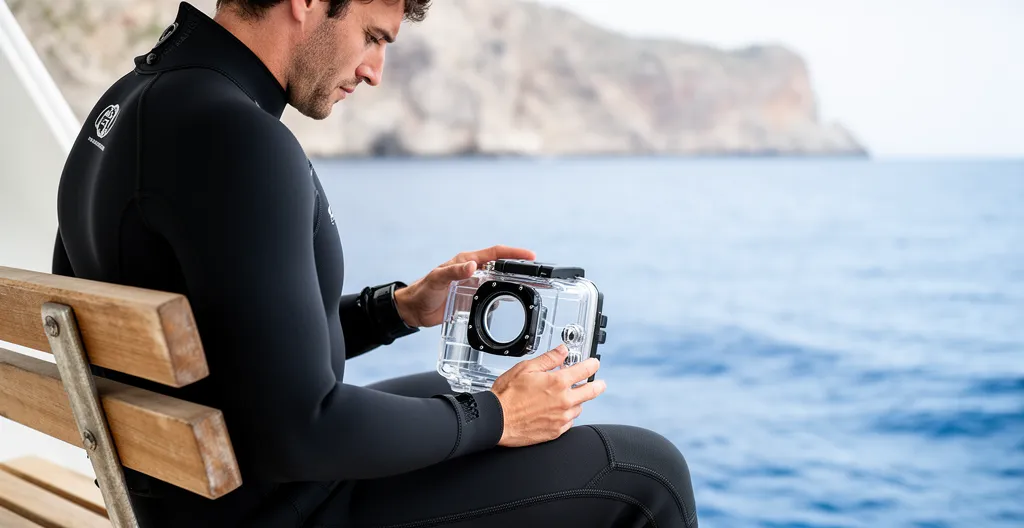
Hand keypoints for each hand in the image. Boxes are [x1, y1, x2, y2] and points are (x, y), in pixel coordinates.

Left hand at [394, 245, 536, 327]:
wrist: (414, 309)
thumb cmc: (422, 291)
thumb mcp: (437, 280)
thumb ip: (454, 272)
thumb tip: (472, 265)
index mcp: (466, 261)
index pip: (495, 253)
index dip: (513, 253)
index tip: (530, 255)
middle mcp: (472, 270)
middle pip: (501, 265)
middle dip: (519, 266)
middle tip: (536, 271)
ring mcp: (473, 284)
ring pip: (498, 280)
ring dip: (513, 282)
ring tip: (529, 286)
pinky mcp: (472, 297)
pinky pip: (491, 295)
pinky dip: (502, 297)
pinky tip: (509, 304)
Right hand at [489, 344, 605, 447]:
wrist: (497, 420)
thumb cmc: (507, 395)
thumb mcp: (526, 368)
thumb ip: (548, 359)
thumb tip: (562, 351)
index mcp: (558, 382)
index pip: (585, 370)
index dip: (592, 365)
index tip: (594, 364)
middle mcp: (564, 401)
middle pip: (590, 392)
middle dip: (597, 385)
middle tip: (600, 384)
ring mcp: (561, 418)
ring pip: (579, 408)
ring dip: (576, 401)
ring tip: (567, 397)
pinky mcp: (556, 431)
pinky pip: (569, 422)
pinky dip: (566, 415)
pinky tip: (557, 411)